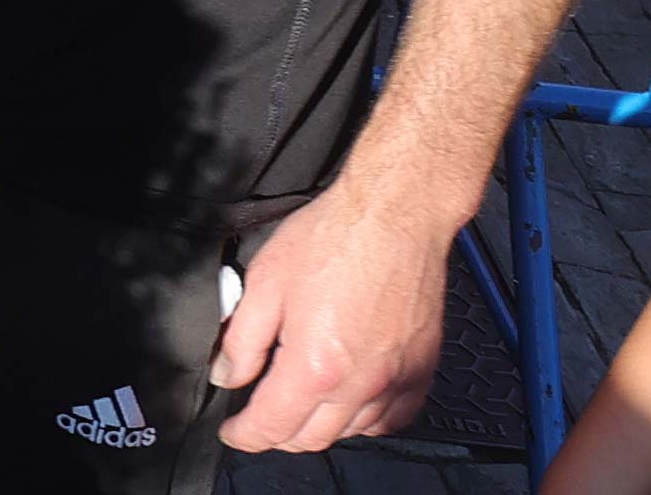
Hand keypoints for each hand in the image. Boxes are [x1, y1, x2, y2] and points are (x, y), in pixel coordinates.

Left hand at [209, 184, 451, 451]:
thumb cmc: (335, 236)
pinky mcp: (422, 367)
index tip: (233, 430)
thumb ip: (242, 340)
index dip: (243, 435)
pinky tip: (353, 400)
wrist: (395, 213)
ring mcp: (396, 379)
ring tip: (303, 402)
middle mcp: (360, 384)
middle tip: (262, 413)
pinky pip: (394, 417)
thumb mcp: (265, 281)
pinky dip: (368, 419)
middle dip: (278, 433)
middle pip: (311, 438)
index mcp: (315, 367)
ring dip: (321, 426)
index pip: (271, 428)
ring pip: (351, 432)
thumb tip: (227, 375)